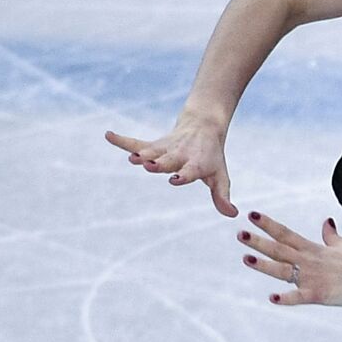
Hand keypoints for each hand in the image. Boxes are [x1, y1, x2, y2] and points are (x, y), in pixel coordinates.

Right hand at [105, 113, 236, 216]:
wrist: (205, 127)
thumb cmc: (212, 158)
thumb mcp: (219, 176)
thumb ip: (221, 196)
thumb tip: (233, 214)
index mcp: (196, 163)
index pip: (190, 171)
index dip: (183, 175)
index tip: (174, 179)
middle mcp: (180, 155)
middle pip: (168, 160)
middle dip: (159, 164)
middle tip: (149, 166)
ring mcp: (166, 149)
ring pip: (152, 151)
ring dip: (141, 154)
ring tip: (132, 158)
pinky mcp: (154, 145)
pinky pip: (136, 142)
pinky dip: (122, 141)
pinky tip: (108, 135)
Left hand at [238, 212, 341, 305]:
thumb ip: (331, 236)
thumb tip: (326, 221)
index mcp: (314, 249)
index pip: (286, 234)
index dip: (268, 225)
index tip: (252, 216)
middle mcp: (309, 261)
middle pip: (279, 250)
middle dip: (259, 242)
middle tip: (240, 234)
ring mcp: (312, 278)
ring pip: (282, 270)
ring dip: (264, 265)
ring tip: (246, 259)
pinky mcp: (318, 294)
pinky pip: (299, 297)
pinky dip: (286, 298)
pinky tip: (272, 298)